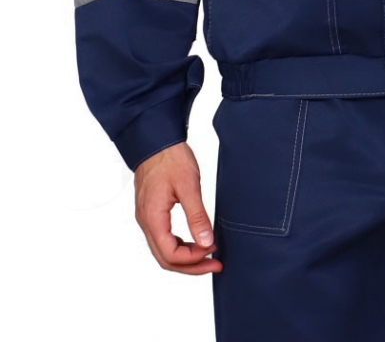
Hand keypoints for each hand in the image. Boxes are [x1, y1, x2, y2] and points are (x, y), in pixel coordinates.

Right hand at [134, 141, 222, 273]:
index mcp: (152, 218)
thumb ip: (197, 216)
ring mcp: (147, 218)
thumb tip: (206, 241)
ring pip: (163, 251)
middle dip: (191, 266)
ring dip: (186, 258)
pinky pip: (163, 238)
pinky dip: (179, 245)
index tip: (213, 251)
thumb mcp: (188, 185)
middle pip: (165, 259)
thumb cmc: (169, 158)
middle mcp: (146, 222)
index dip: (193, 259)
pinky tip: (194, 242)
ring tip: (208, 255)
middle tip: (214, 264)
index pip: (170, 254)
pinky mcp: (152, 212)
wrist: (157, 140)